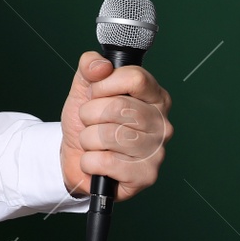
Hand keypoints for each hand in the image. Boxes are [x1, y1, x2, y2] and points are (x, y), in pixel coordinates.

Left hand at [58, 51, 173, 199]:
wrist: (77, 159)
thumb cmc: (88, 123)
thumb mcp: (84, 90)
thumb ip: (90, 68)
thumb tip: (100, 64)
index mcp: (155, 97)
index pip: (134, 78)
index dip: (104, 85)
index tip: (96, 94)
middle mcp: (162, 123)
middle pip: (117, 106)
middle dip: (90, 114)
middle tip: (91, 122)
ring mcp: (157, 151)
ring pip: (108, 135)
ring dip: (87, 138)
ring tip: (94, 142)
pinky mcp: (146, 176)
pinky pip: (104, 162)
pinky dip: (89, 162)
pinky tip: (97, 163)